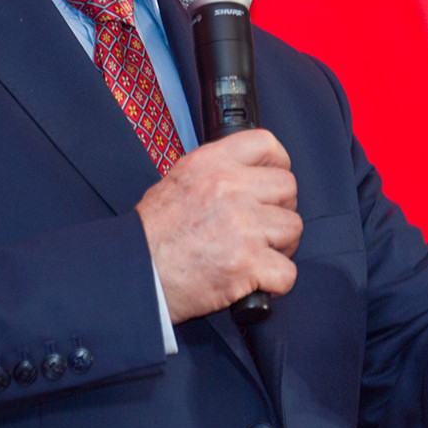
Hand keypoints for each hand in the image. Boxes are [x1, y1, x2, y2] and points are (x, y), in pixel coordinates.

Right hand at [135, 130, 301, 321]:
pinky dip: (277, 282)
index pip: (266, 144)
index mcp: (212, 163)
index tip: (274, 181)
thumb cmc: (151, 234)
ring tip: (261, 254)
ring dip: (281, 245)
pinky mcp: (247, 264)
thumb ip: (217, 171)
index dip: (278, 163)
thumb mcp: (178, 180)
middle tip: (265, 226)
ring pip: (293, 228)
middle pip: (288, 188)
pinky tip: (259, 281)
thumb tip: (247, 174)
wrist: (134, 272)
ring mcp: (242, 226)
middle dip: (280, 209)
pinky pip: (287, 272)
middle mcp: (230, 188)